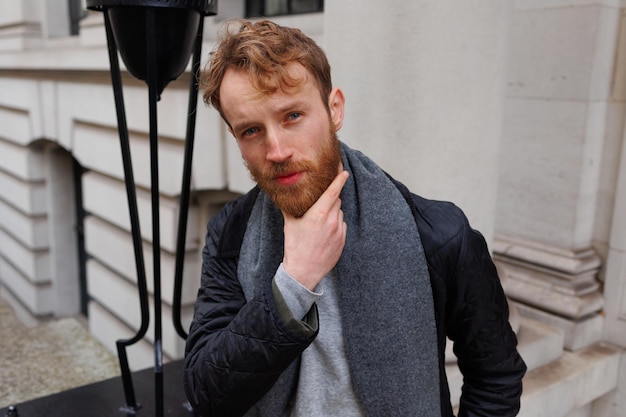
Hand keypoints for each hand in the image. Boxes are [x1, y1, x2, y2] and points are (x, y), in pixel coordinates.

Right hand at [282, 171, 348, 290]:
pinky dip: (335, 224)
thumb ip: (289, 206)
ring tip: (319, 222)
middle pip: (336, 201)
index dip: (339, 180)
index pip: (333, 192)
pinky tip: (324, 233)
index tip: (344, 172)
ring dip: (332, 212)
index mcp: (318, 214)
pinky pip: (341, 225)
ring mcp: (339, 231)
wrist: (304, 271)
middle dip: (330, 198)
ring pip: (339, 213)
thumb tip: (283, 194)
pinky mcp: (343, 240)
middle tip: (319, 203)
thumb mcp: (289, 224)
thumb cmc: (294, 247)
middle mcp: (331, 221)